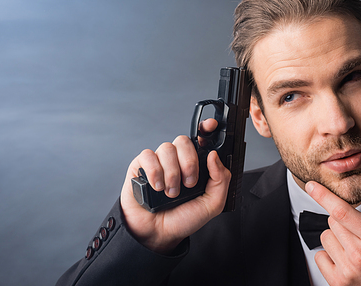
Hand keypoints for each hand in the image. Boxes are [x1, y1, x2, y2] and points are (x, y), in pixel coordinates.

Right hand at [120, 119, 230, 253]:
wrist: (159, 233)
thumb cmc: (183, 218)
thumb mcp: (212, 204)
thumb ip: (220, 180)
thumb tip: (213, 155)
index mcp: (196, 164)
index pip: (201, 139)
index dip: (206, 129)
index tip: (211, 127)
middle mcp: (177, 159)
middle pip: (184, 141)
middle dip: (189, 162)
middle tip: (189, 183)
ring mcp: (159, 161)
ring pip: (167, 148)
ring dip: (172, 173)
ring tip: (171, 192)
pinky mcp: (140, 166)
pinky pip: (148, 155)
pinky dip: (154, 171)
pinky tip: (157, 187)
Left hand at [305, 170, 360, 285]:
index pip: (342, 212)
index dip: (324, 196)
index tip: (311, 185)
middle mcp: (360, 255)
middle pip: (332, 221)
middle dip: (342, 221)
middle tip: (359, 233)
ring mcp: (347, 270)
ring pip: (325, 237)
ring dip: (335, 238)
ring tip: (354, 249)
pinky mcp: (337, 282)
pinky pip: (319, 256)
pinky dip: (329, 256)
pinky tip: (346, 261)